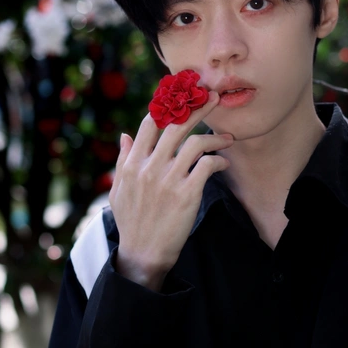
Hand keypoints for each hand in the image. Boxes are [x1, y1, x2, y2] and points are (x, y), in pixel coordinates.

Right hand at [109, 90, 232, 290]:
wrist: (143, 253)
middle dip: (198, 107)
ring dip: (215, 137)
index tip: (184, 94)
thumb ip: (123, 160)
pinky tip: (224, 164)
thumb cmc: (132, 222)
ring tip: (228, 139)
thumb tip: (125, 135)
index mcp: (133, 163)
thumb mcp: (119, 190)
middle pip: (176, 126)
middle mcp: (150, 167)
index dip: (168, 104)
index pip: (150, 123)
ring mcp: (168, 179)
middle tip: (213, 97)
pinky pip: (207, 166)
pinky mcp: (187, 194)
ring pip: (196, 143)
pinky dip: (218, 161)